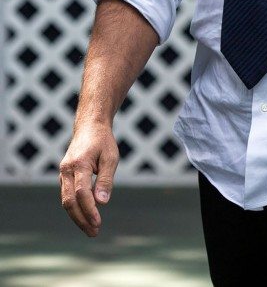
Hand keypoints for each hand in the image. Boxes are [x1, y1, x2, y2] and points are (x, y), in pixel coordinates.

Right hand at [59, 121, 119, 236]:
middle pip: (69, 201)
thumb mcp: (111, 158)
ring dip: (77, 217)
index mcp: (78, 164)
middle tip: (94, 232)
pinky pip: (67, 196)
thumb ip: (105, 180)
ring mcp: (62, 174)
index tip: (98, 222)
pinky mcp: (64, 177)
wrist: (89, 128)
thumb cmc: (103, 142)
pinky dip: (75, 209)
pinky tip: (85, 217)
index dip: (89, 209)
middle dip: (81, 219)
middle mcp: (66, 170)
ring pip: (66, 201)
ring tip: (91, 229)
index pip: (81, 193)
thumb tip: (102, 203)